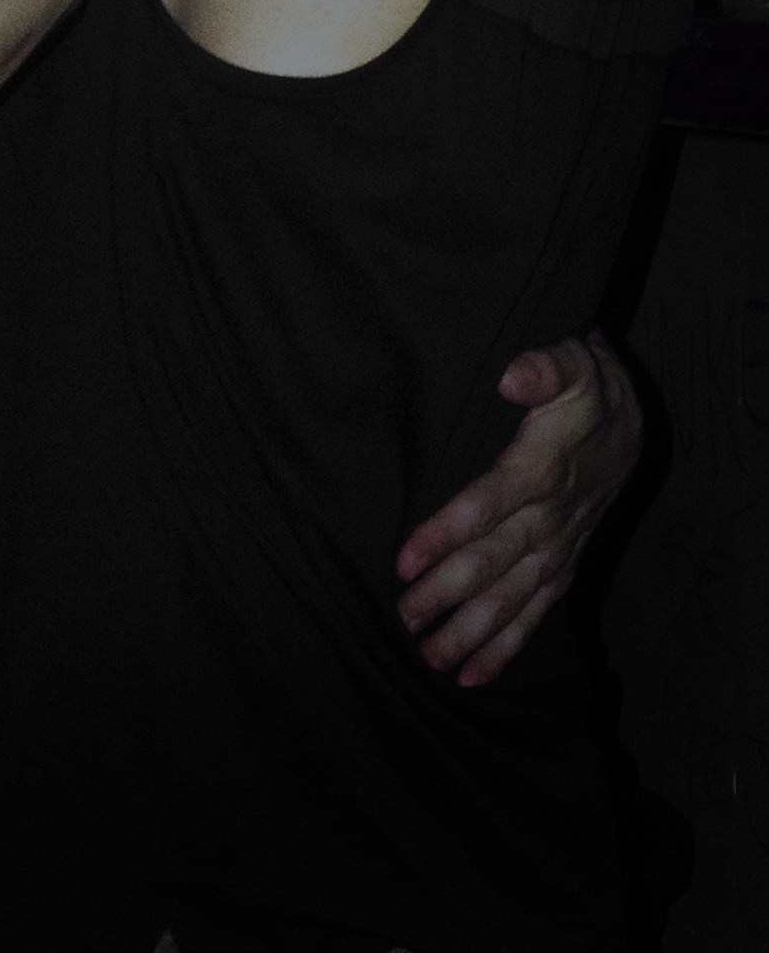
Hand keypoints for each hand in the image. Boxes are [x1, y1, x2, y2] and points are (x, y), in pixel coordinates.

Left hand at [394, 333, 641, 686]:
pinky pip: (535, 614)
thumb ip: (543, 367)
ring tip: (429, 658)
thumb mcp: (573, 362)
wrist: (634, 422)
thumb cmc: (588, 389)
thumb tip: (511, 378)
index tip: (405, 559)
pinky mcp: (563, 567)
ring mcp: (558, 548)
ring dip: (470, 630)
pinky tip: (472, 676)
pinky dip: (506, 647)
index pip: (487, 505)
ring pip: (511, 598)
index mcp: (542, 468)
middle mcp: (550, 517)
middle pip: (492, 562)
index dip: (446, 532)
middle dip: (446, 594)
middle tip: (403, 617)